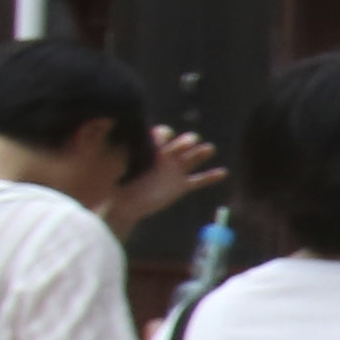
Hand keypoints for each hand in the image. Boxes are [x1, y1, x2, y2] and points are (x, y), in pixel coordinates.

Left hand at [106, 132, 223, 236]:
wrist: (126, 205)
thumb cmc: (120, 184)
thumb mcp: (121, 166)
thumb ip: (124, 154)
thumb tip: (116, 139)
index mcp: (152, 149)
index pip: (162, 135)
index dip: (163, 136)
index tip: (160, 141)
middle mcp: (166, 156)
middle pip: (182, 142)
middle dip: (185, 142)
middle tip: (185, 145)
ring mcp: (176, 171)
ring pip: (193, 158)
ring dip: (201, 152)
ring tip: (208, 149)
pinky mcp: (181, 186)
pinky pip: (198, 180)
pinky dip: (211, 177)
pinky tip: (222, 173)